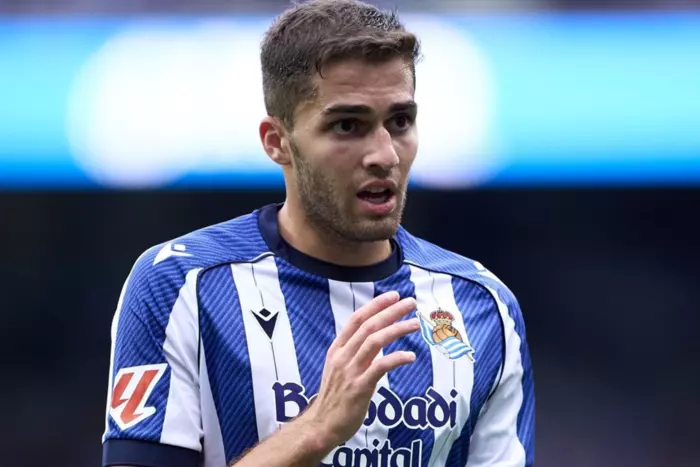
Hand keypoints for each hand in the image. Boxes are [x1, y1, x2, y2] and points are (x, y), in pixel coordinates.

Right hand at [299, 291, 418, 449]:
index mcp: (337, 349)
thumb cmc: (334, 398)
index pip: (356, 319)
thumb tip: (377, 340)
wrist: (321, 425)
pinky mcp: (359, 388)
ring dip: (397, 330)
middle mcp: (343, 356)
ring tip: (415, 324)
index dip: (375, 305)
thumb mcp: (339, 368)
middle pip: (369, 326)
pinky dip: (396, 358)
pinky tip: (410, 356)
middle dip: (391, 312)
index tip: (393, 296)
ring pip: (375, 342)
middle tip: (410, 303)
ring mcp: (350, 371)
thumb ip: (355, 353)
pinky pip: (380, 367)